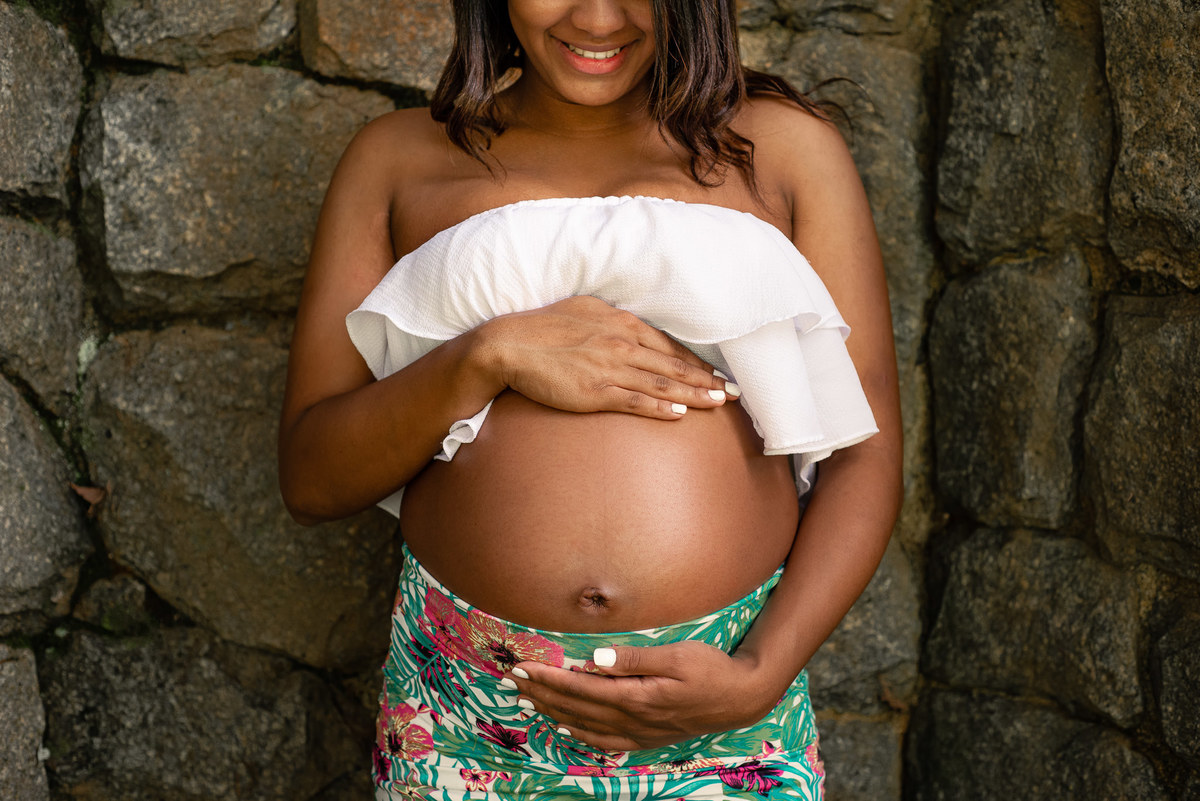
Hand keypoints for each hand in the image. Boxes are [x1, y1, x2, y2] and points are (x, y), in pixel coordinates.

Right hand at [482, 296, 738, 418]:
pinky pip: (636, 400)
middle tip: (733, 392)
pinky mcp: (596, 391)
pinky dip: (661, 406)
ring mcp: (610, 367)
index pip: (668, 345)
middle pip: (673, 364)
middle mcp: (621, 342)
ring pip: (662, 382)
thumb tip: (628, 324)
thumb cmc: (542, 327)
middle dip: (706, 379)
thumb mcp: (583, 309)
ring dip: (694, 393)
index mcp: (620, 322)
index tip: (717, 373)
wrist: (509, 345)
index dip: (696, 361)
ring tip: (719, 402)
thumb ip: (610, 318)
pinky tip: (681, 413)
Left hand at [506, 640, 777, 751]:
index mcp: (636, 697)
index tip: (523, 668)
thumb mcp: (678, 655)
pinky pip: (604, 740)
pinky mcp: (646, 737)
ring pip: (585, 725)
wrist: (742, 698)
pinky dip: (579, 733)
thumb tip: (596, 658)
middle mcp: (633, 719)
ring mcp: (639, 732)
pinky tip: (566, 726)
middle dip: (541, 694)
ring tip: (529, 700)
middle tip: (512, 681)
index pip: (580, 687)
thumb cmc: (712, 669)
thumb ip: (636, 658)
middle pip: (576, 708)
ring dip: (554, 712)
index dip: (548, 679)